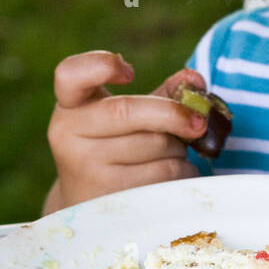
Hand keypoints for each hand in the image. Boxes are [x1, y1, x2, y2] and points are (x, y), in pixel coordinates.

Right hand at [46, 51, 209, 208]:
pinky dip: (183, 170)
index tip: (130, 72)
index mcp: (71, 106)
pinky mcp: (111, 195)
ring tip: (172, 153)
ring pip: (155, 145)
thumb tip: (196, 79)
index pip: (70, 74)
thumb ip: (162, 94)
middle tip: (199, 122)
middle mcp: (69, 135)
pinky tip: (174, 173)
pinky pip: (165, 173)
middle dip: (173, 114)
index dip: (101, 65)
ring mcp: (86, 167)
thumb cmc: (116, 149)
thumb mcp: (127, 117)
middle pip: (127, 111)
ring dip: (179, 147)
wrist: (92, 203)